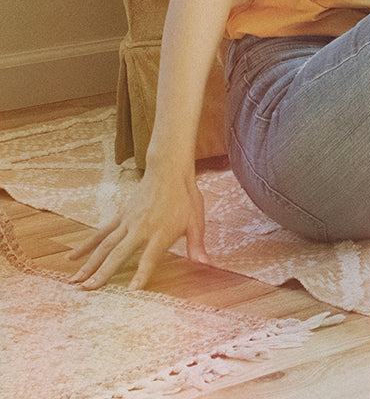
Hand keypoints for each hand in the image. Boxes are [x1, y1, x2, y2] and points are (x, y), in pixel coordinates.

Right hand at [68, 166, 208, 289]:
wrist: (169, 170)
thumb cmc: (185, 197)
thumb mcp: (196, 220)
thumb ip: (197, 244)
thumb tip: (205, 264)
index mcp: (161, 232)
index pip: (149, 258)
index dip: (141, 274)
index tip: (131, 290)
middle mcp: (141, 228)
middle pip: (119, 254)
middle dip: (103, 273)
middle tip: (89, 290)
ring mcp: (127, 221)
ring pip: (104, 245)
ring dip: (89, 263)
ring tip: (75, 281)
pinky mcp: (120, 216)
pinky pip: (100, 233)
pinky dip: (86, 245)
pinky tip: (72, 257)